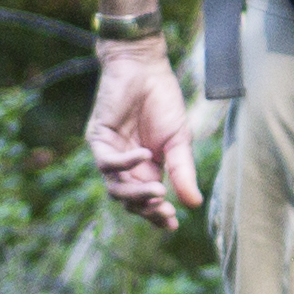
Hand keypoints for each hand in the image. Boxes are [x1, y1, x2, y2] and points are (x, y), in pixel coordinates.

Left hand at [86, 39, 201, 227]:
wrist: (145, 69)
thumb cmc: (162, 102)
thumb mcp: (179, 141)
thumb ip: (183, 171)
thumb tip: (194, 204)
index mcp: (146, 170)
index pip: (147, 202)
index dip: (157, 215)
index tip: (172, 224)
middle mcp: (126, 167)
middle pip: (129, 201)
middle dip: (147, 209)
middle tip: (165, 211)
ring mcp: (110, 154)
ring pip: (115, 188)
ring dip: (135, 194)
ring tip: (158, 191)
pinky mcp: (98, 139)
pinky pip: (107, 161)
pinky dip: (125, 163)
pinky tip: (144, 155)